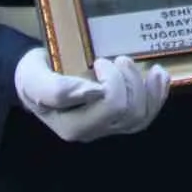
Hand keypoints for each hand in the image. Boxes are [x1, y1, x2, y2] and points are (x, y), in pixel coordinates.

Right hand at [14, 48, 168, 142]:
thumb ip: (56, 88)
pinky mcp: (120, 119)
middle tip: (116, 59)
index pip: (109, 107)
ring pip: (141, 116)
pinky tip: (159, 75)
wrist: (36, 78)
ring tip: (134, 63)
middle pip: (129, 112)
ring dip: (146, 87)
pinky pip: (147, 115)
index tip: (99, 62)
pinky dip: (157, 94)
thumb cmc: (35, 76)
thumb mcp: (33, 78)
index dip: (113, 82)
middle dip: (129, 80)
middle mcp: (92, 132)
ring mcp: (108, 127)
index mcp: (72, 126)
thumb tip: (93, 92)